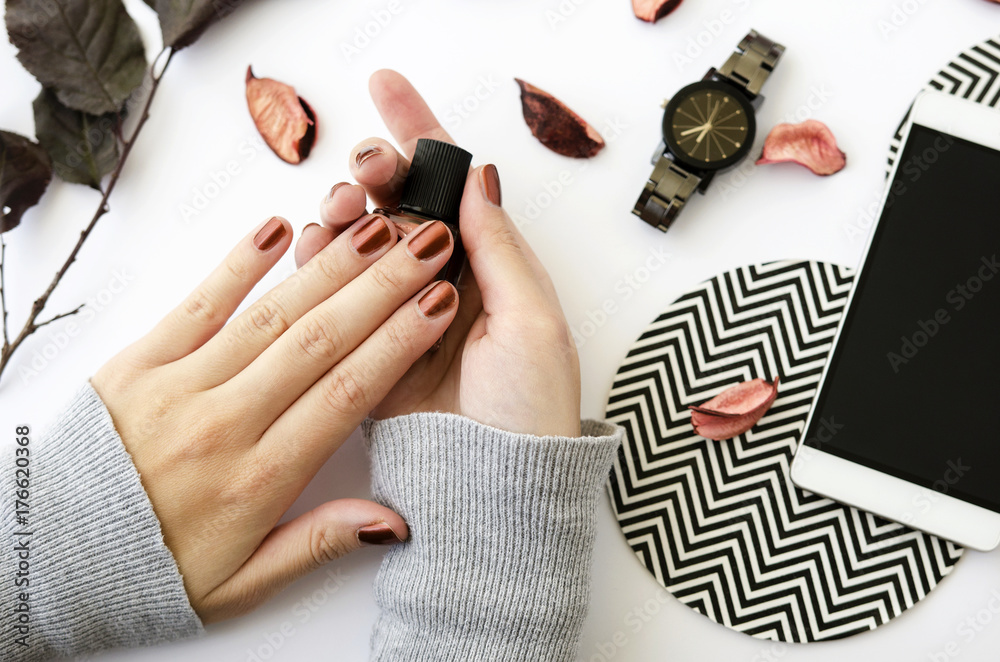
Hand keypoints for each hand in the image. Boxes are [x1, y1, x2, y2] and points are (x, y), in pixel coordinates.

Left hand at [91, 206, 459, 621]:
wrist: (45, 559)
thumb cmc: (148, 569)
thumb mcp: (241, 584)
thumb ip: (318, 543)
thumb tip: (393, 522)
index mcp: (257, 478)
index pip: (347, 393)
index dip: (399, 342)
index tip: (440, 302)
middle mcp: (223, 423)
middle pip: (321, 340)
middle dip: (384, 286)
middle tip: (429, 242)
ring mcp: (177, 386)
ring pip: (271, 316)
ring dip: (330, 267)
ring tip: (378, 229)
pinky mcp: (136, 362)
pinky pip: (197, 304)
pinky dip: (237, 263)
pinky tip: (276, 228)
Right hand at [298, 70, 580, 437]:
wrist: (497, 489)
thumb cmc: (530, 409)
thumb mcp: (531, 321)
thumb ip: (500, 248)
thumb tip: (480, 178)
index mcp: (491, 268)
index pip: (454, 187)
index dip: (422, 136)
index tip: (389, 91)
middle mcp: (445, 283)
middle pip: (400, 205)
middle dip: (377, 172)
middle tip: (367, 169)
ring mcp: (403, 312)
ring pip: (363, 241)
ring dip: (348, 212)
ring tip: (343, 211)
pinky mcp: (368, 347)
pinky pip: (337, 293)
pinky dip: (324, 262)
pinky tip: (321, 247)